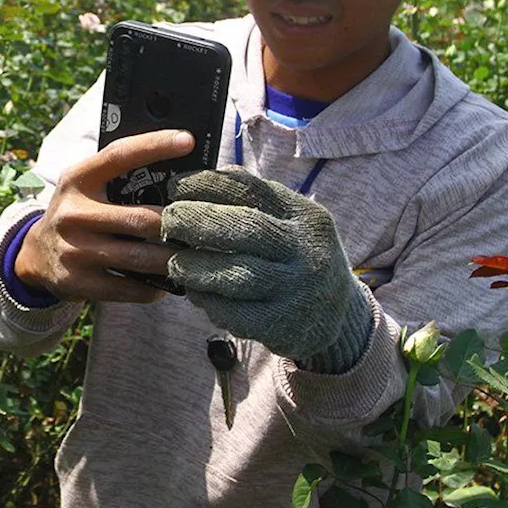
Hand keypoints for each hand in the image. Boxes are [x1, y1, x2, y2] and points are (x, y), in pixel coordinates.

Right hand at [14, 130, 194, 302]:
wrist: (36, 254)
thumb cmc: (78, 212)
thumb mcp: (86, 187)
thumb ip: (118, 177)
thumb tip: (175, 173)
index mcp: (77, 179)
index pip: (119, 156)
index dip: (154, 146)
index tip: (186, 139)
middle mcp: (73, 214)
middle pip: (141, 218)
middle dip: (176, 225)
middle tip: (201, 225)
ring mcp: (75, 251)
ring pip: (140, 257)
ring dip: (172, 259)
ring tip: (192, 256)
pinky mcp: (79, 282)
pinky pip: (129, 288)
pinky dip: (154, 287)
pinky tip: (165, 281)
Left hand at [160, 167, 372, 371]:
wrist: (338, 318)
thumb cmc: (297, 260)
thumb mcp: (292, 225)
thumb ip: (254, 203)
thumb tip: (198, 180)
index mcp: (306, 217)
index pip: (253, 190)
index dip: (207, 184)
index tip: (176, 186)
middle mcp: (307, 251)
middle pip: (245, 228)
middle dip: (196, 220)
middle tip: (168, 220)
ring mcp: (298, 291)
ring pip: (235, 274)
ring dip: (195, 266)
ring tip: (175, 263)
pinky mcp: (283, 326)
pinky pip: (235, 313)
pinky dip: (208, 301)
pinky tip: (196, 293)